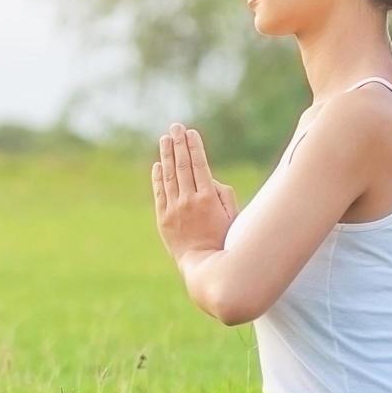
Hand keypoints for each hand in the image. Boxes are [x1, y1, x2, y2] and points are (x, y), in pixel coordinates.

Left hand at [151, 123, 236, 262]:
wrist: (203, 264)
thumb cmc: (224, 239)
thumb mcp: (232, 216)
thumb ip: (222, 193)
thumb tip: (208, 177)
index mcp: (208, 198)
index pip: (199, 165)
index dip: (194, 147)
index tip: (190, 132)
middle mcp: (189, 201)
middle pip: (182, 166)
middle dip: (179, 144)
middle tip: (175, 127)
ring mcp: (174, 209)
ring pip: (169, 176)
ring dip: (167, 155)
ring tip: (165, 139)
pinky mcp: (163, 218)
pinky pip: (159, 193)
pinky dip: (158, 177)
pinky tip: (158, 165)